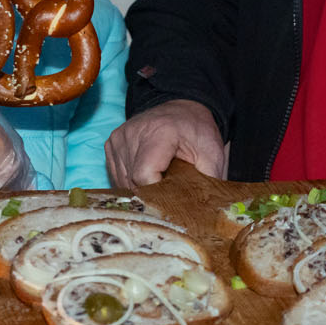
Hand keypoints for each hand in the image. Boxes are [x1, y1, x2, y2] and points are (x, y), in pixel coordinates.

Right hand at [106, 99, 225, 186]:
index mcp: (159, 132)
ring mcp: (119, 138)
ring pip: (123, 181)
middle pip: (133, 181)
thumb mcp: (214, 155)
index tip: (173, 196)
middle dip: (151, 192)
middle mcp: (133, 132)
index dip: (157, 193)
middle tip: (170, 189)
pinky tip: (148, 174)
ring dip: (140, 188)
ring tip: (160, 179)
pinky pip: (117, 175)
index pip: (144, 175)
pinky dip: (132, 181)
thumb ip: (208, 181)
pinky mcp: (111, 143)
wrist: (183, 111)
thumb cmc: (198, 134)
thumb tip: (204, 213)